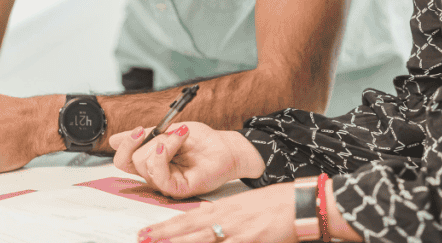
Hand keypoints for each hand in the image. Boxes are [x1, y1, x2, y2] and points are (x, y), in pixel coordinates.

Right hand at [110, 122, 263, 198]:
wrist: (226, 147)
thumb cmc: (203, 140)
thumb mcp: (170, 130)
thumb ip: (145, 135)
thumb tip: (113, 139)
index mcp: (151, 160)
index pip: (124, 159)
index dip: (125, 144)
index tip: (137, 130)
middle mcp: (155, 173)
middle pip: (129, 161)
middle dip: (145, 140)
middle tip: (165, 130)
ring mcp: (165, 182)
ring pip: (144, 165)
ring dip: (162, 143)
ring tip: (181, 135)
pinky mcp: (177, 189)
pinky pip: (159, 176)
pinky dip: (161, 157)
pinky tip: (169, 145)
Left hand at [138, 183, 297, 242]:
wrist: (299, 203)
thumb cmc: (274, 204)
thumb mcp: (243, 204)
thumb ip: (222, 212)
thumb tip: (203, 215)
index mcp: (223, 208)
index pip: (187, 217)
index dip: (165, 226)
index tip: (146, 232)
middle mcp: (226, 218)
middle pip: (188, 228)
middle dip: (163, 235)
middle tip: (142, 239)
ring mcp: (237, 231)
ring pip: (202, 240)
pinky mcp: (250, 240)